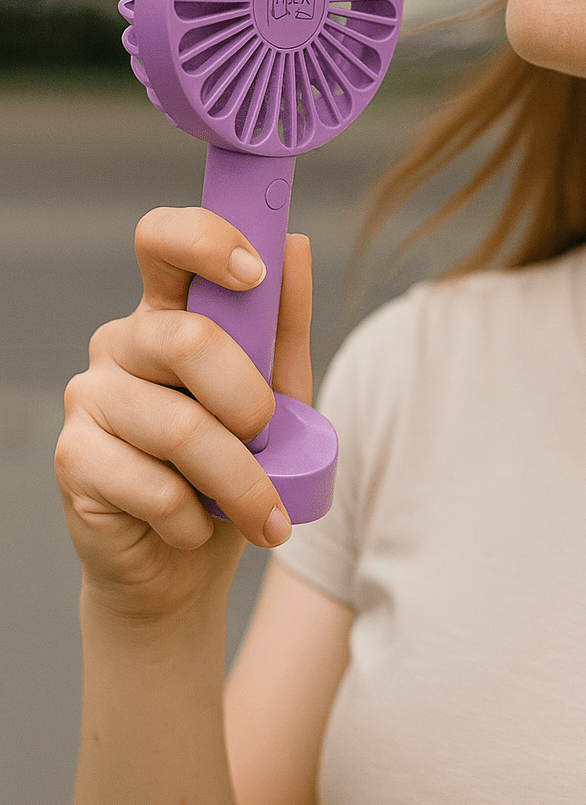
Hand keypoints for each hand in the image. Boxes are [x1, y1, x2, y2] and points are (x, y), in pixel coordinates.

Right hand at [55, 209, 312, 622]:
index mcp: (169, 312)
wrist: (184, 564)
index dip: (204, 241)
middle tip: (270, 437)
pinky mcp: (73, 459)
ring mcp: (89, 397)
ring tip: (262, 513)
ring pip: (180, 427)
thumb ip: (283, 325)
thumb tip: (293, 244)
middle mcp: (122, 343)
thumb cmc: (233, 465)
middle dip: (249, 400)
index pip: (162, 239)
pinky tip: (194, 525)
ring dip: (239, 480)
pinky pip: (154, 485)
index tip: (252, 272)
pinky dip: (195, 517)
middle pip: (186, 339)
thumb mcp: (278, 395)